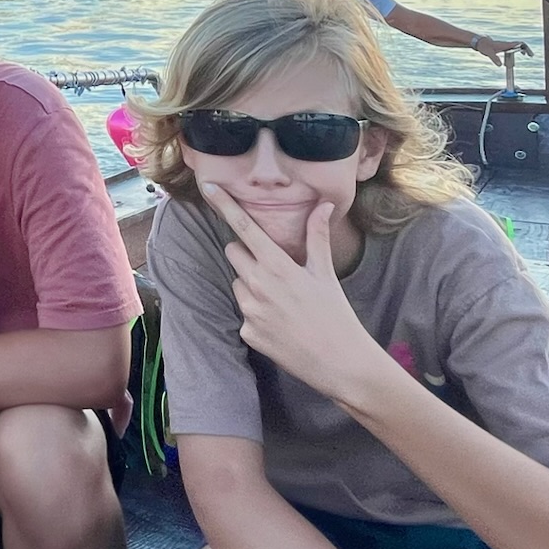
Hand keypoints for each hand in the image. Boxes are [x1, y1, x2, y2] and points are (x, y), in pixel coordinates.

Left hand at [202, 185, 390, 410]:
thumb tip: (324, 205)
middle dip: (247, 254)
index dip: (224, 204)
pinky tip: (279, 324)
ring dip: (251, 285)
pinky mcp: (247, 333)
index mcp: (277, 265)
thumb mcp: (325, 273)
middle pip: (233, 252)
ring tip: (282, 301)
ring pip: (237, 283)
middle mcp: (257, 285)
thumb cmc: (335, 314)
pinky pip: (243, 313)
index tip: (209, 186)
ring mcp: (250, 311)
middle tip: (274, 268)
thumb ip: (317, 236)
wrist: (339, 363)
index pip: (244, 227)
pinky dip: (256, 315)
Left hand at [471, 35, 530, 64]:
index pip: (519, 44)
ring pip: (516, 46)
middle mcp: (506, 44)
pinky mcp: (502, 47)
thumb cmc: (484, 46)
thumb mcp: (489, 53)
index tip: (528, 54)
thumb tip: (500, 65)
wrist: (479, 42)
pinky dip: (516, 50)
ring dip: (522, 49)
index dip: (525, 48)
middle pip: (519, 45)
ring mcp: (504, 45)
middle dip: (526, 49)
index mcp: (505, 45)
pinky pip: (512, 48)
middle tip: (530, 55)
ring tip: (526, 54)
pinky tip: (516, 55)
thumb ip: (495, 58)